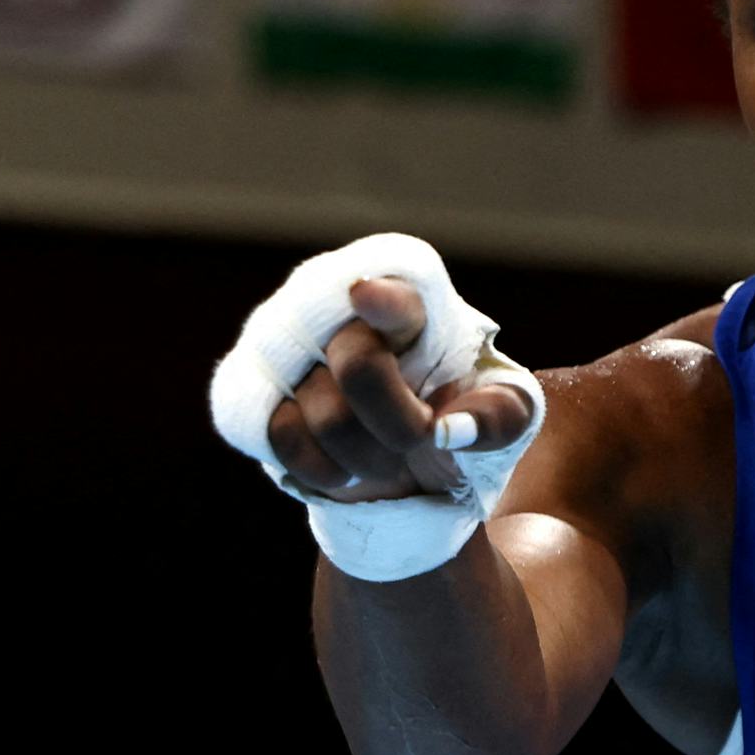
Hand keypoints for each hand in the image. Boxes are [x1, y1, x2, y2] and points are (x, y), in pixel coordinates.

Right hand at [265, 277, 535, 502]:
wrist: (404, 449)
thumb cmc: (458, 411)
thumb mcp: (506, 413)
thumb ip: (498, 416)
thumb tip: (451, 431)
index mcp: (405, 290)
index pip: (392, 285)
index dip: (380, 296)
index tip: (365, 295)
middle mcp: (332, 299)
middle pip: (358, 364)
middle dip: (400, 424)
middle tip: (419, 439)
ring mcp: (282, 338)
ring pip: (324, 413)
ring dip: (368, 457)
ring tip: (386, 455)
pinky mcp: (248, 385)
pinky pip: (280, 436)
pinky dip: (323, 468)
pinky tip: (343, 468)